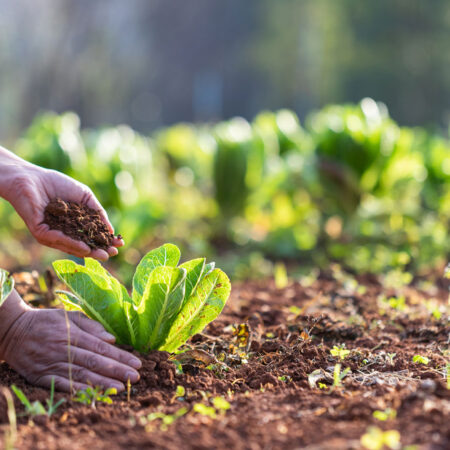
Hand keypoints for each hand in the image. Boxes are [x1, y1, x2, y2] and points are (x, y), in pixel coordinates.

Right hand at [0, 291, 140, 392]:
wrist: (11, 331)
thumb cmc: (46, 321)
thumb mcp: (68, 315)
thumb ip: (91, 326)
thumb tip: (111, 338)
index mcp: (72, 333)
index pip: (101, 347)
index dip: (120, 356)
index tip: (136, 363)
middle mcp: (63, 349)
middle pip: (94, 362)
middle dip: (117, 370)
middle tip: (135, 377)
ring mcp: (51, 364)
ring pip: (81, 375)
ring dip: (102, 383)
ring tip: (120, 388)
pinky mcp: (40, 376)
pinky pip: (62, 385)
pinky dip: (78, 390)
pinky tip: (93, 394)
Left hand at [1, 156, 122, 260]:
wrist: (32, 177)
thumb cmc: (58, 184)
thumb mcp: (85, 198)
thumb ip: (98, 213)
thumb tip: (111, 230)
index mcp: (75, 225)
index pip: (92, 236)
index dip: (106, 241)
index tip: (119, 244)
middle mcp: (64, 232)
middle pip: (83, 245)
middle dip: (99, 251)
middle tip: (112, 254)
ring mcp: (52, 234)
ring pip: (71, 246)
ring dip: (87, 251)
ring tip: (102, 254)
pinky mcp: (40, 231)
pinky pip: (56, 239)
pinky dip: (71, 243)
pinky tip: (84, 247)